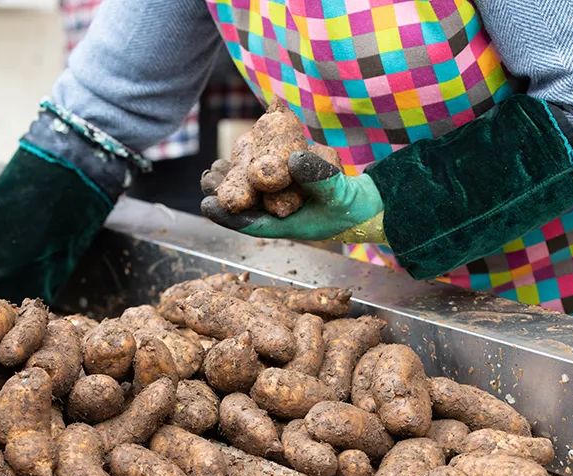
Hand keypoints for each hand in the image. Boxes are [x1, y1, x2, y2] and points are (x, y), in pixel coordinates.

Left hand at [201, 151, 386, 242]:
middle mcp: (278, 213)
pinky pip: (264, 176)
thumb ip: (318, 177)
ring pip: (251, 190)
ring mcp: (282, 199)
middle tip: (205, 178)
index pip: (249, 223)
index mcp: (285, 225)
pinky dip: (251, 165)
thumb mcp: (338, 192)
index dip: (226, 215)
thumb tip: (292, 158)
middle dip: (223, 193)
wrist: (367, 204)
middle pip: (244, 204)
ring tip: (213, 167)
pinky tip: (238, 153)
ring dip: (232, 179)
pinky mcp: (288, 184)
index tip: (205, 204)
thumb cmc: (353, 207)